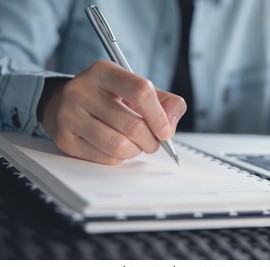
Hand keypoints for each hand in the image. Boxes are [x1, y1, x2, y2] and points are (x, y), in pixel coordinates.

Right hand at [38, 60, 186, 164]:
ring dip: (135, 150)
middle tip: (153, 142)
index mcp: (104, 72)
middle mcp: (82, 90)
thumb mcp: (137, 89)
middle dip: (150, 141)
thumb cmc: (108, 98)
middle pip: (132, 125)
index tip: (166, 132)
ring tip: (135, 144)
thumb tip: (171, 125)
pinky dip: (119, 157)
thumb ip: (164, 102)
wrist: (65, 104)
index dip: (158, 116)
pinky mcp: (65, 139)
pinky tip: (115, 147)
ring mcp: (70, 115)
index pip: (140, 92)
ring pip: (118, 145)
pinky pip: (105, 158)